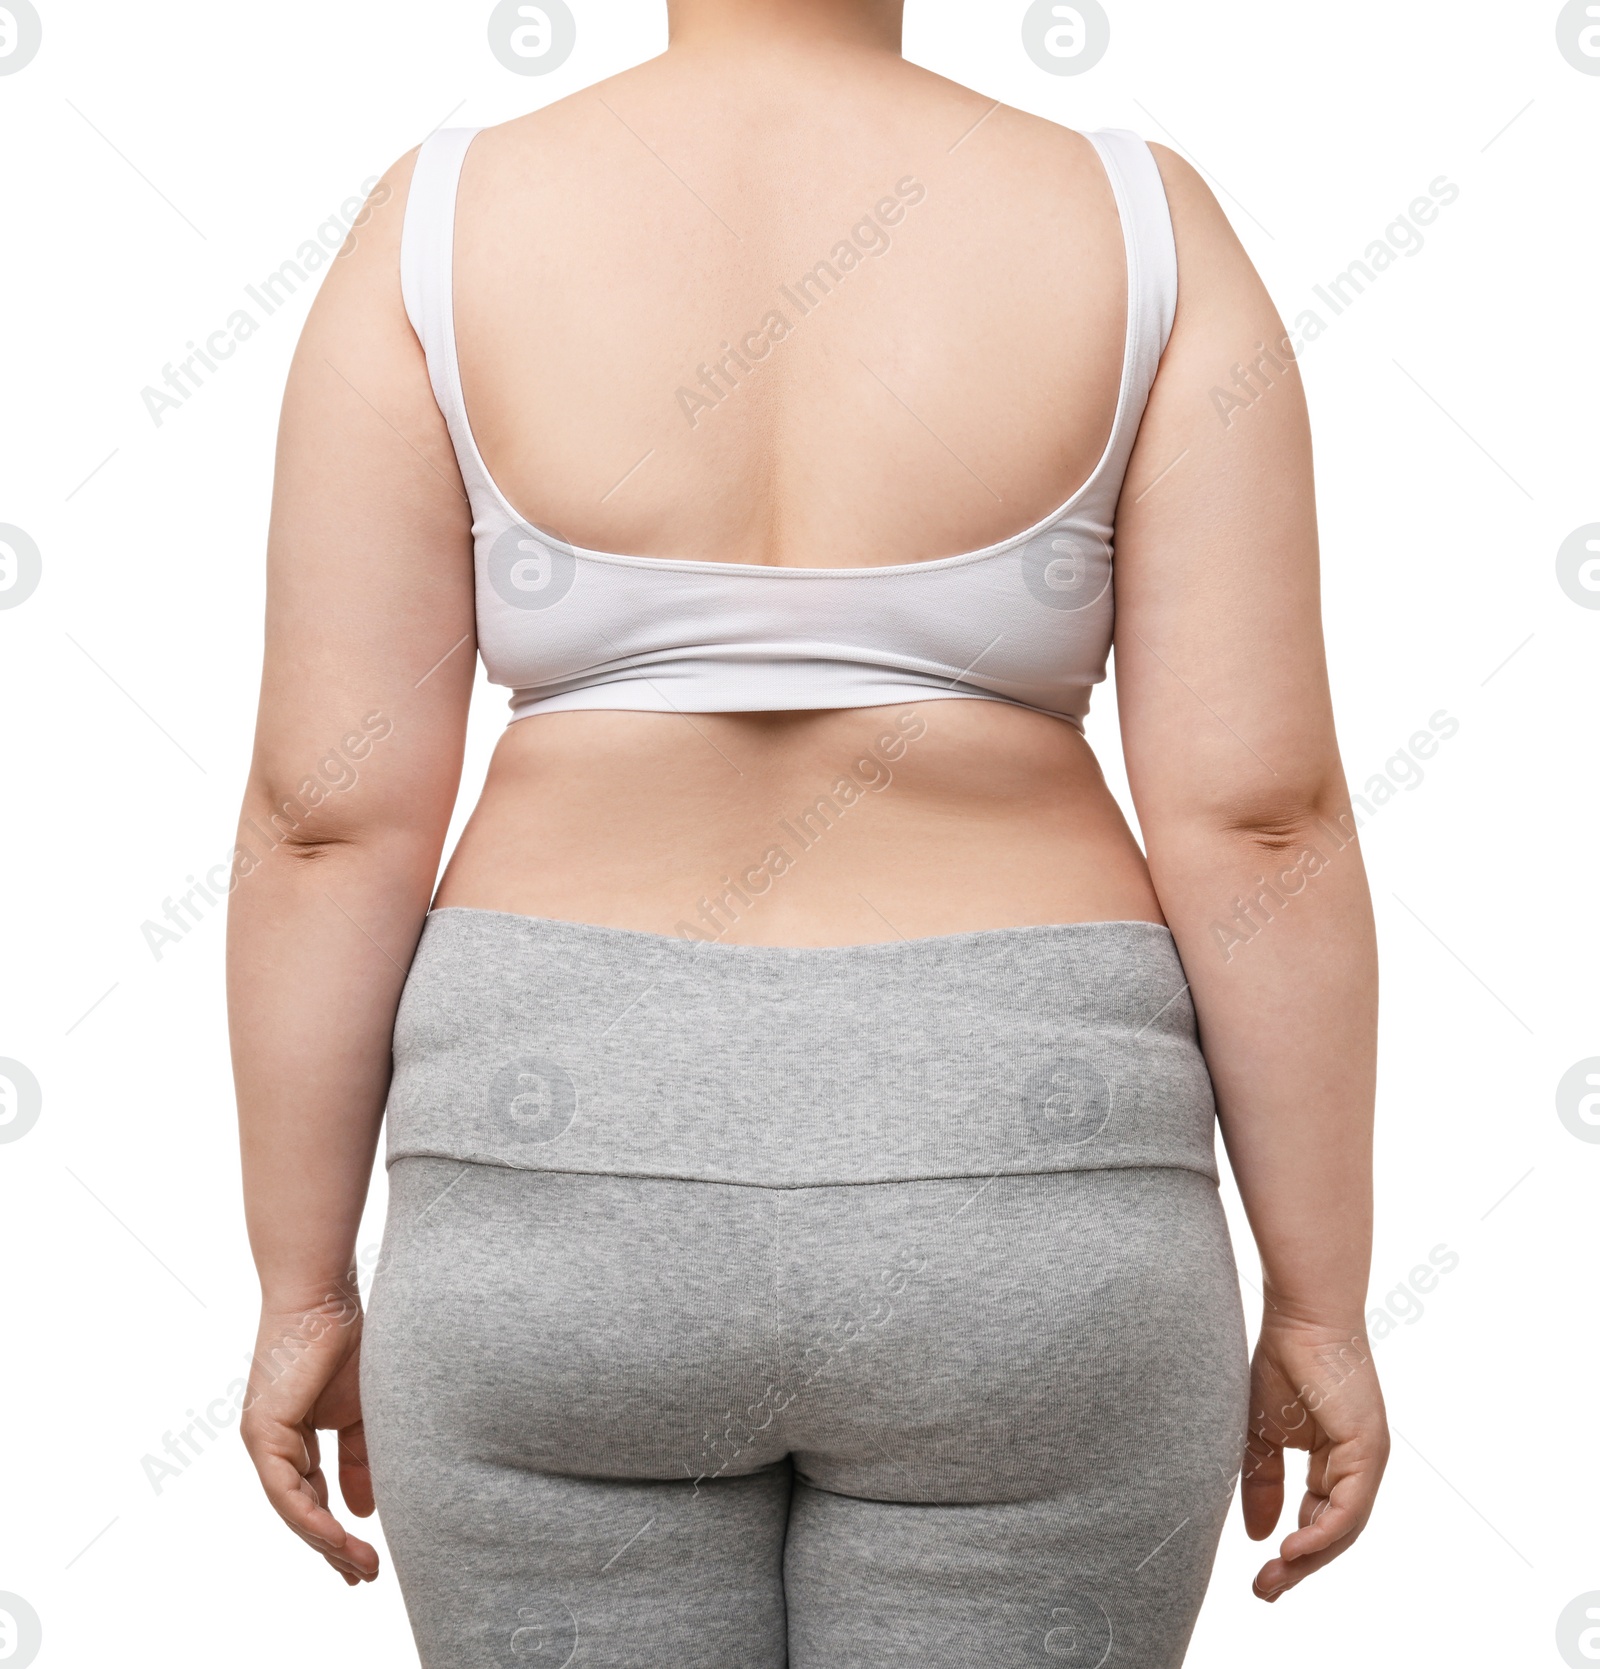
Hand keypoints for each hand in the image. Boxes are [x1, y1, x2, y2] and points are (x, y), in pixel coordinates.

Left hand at [240, 1295, 379, 1584]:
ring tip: (358, 1566)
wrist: (326, 1297)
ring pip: (291, 1509)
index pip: (314, 1496)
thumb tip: (362, 1512)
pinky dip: (312, 1517)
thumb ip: (359, 1459)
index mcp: (293, 1438)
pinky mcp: (263, 1433)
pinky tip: (339, 1537)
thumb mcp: (362, 1412)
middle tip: (362, 1576)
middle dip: (332, 1548)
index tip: (365, 1559)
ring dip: (325, 1542)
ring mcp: (263, 1441)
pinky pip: (286, 1490)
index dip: (338, 1530)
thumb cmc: (346, 1341)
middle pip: (301, 1511)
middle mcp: (272, 1445)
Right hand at [1242, 1314, 1387, 1600]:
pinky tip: (1293, 1549)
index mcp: (1334, 1461)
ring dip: (1309, 1558)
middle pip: (1332, 1532)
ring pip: (1343, 1527)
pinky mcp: (1368, 1450)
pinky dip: (1321, 1532)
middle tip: (1264, 1592)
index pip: (1317, 1518)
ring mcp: (1367, 1460)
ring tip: (1274, 1580)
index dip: (1291, 1550)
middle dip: (1299, 1566)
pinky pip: (1348, 1506)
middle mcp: (1357, 1466)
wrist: (1299, 1319)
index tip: (1260, 1576)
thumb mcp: (1261, 1434)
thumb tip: (1258, 1535)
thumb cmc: (1282, 1362)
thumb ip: (1262, 1483)